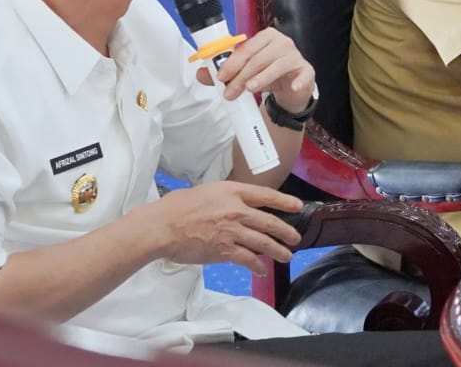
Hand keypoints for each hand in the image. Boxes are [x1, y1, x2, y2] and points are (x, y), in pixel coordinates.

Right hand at [149, 181, 302, 274]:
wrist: (161, 227)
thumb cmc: (176, 208)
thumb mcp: (205, 191)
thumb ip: (224, 197)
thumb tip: (232, 204)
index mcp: (231, 192)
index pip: (266, 195)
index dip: (284, 201)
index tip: (298, 206)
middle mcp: (236, 210)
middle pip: (269, 222)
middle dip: (286, 231)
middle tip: (295, 238)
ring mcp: (232, 231)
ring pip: (263, 242)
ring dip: (278, 251)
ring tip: (287, 256)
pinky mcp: (225, 250)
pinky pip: (248, 259)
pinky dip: (257, 265)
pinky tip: (262, 269)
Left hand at [196, 27, 315, 113]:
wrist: (291, 88)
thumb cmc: (268, 75)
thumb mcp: (245, 74)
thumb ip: (225, 73)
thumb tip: (201, 74)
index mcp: (266, 37)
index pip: (246, 49)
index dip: (232, 63)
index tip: (221, 77)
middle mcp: (282, 43)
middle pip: (258, 59)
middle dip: (241, 77)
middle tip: (230, 92)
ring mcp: (296, 56)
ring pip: (277, 66)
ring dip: (262, 78)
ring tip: (250, 89)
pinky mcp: (307, 71)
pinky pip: (304, 75)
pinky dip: (298, 81)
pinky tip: (293, 87)